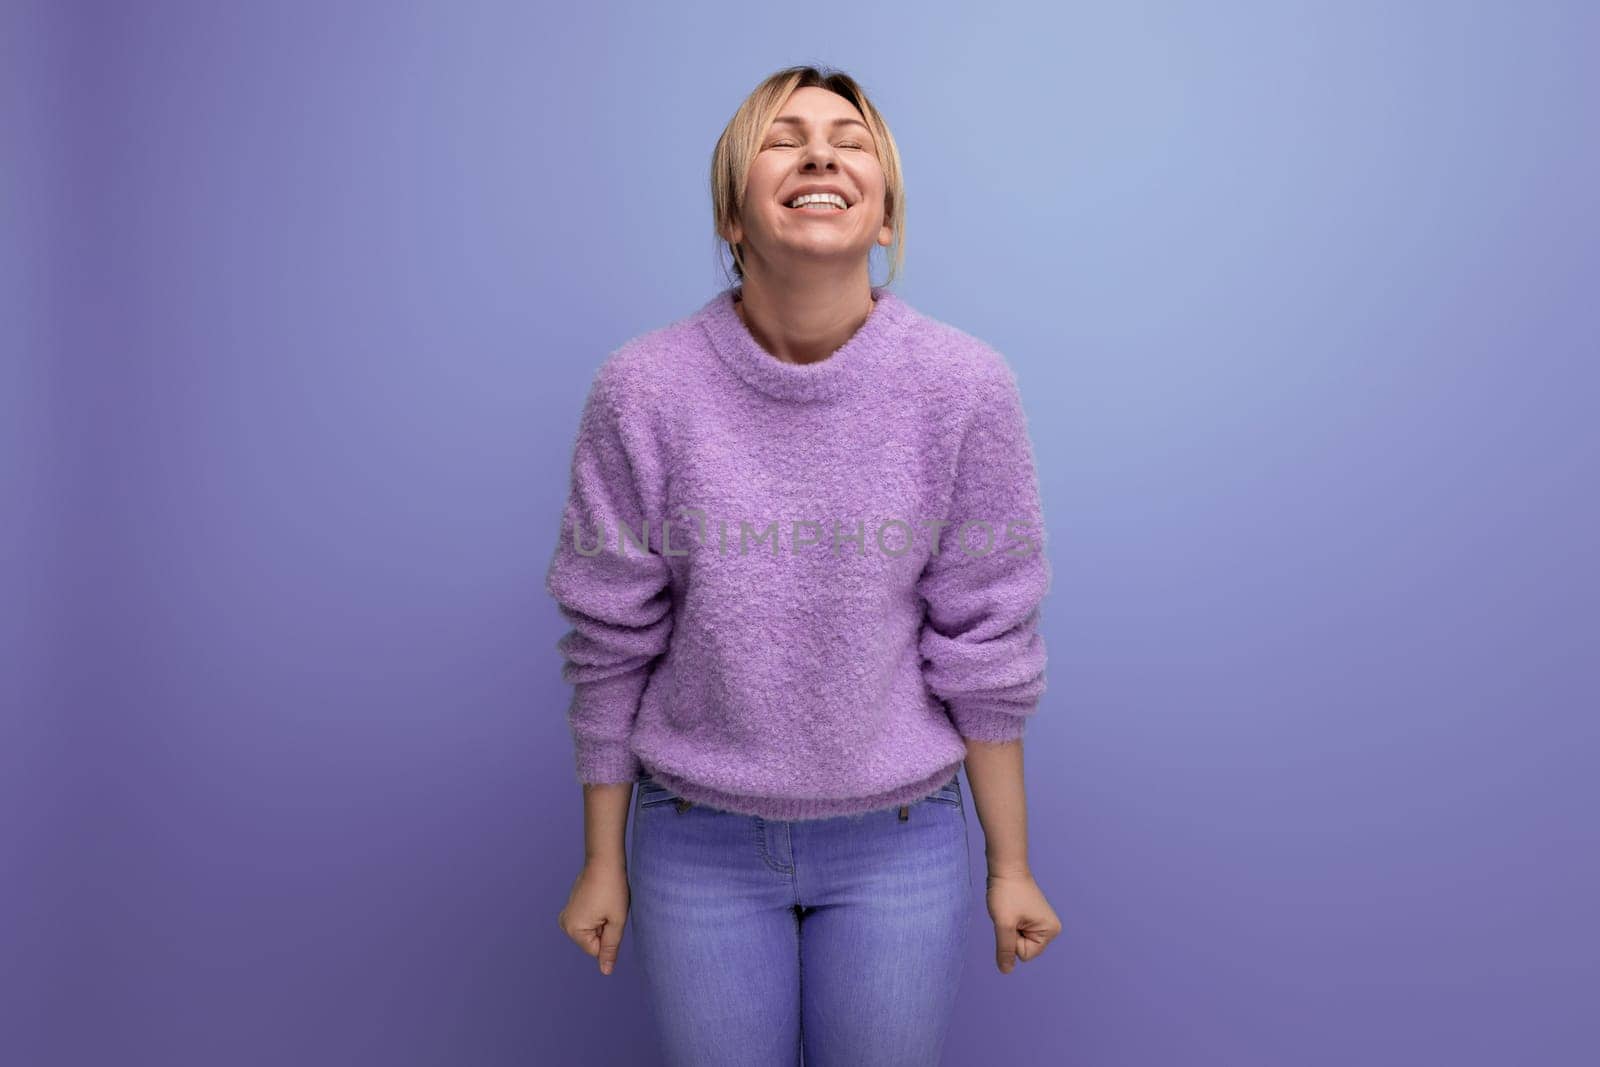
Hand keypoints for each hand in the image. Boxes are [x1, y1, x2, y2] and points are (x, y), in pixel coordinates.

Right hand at [558, 858, 629, 974]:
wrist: (604, 860)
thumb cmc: (613, 889)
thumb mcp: (616, 922)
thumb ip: (610, 948)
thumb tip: (606, 971)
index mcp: (573, 929)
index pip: (597, 950)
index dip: (609, 935)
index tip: (611, 915)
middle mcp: (565, 924)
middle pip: (593, 941)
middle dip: (605, 929)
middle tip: (609, 908)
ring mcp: (567, 914)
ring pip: (592, 931)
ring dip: (603, 921)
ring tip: (605, 903)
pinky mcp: (571, 907)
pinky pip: (589, 920)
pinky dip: (599, 913)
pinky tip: (601, 898)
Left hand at [985, 869, 1061, 973]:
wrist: (1006, 867)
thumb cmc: (1006, 893)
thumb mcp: (1004, 924)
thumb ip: (1005, 949)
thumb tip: (1006, 971)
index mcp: (1050, 932)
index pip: (1024, 955)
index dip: (1012, 939)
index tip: (1012, 918)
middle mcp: (1051, 929)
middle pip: (1023, 950)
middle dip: (1012, 934)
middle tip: (1010, 913)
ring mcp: (1043, 923)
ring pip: (1019, 941)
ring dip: (1010, 928)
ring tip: (1011, 909)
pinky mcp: (1034, 918)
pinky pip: (1018, 931)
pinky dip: (1010, 922)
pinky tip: (1012, 908)